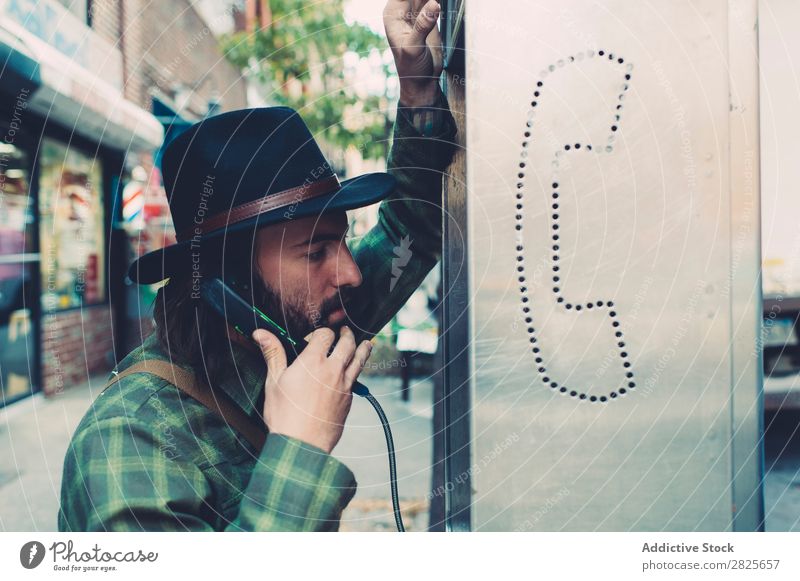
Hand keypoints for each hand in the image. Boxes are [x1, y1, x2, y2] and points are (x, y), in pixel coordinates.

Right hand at [252, 326, 372, 453]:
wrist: (302, 444)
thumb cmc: (284, 415)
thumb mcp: (274, 381)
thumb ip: (272, 353)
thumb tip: (260, 333)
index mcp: (313, 361)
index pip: (325, 334)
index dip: (322, 331)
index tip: (319, 334)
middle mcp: (332, 369)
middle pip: (347, 343)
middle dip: (346, 334)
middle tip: (345, 331)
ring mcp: (344, 384)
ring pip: (359, 360)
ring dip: (363, 348)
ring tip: (365, 343)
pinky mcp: (349, 399)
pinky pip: (357, 379)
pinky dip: (358, 370)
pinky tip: (356, 371)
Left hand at [384, 0, 442, 106]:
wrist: (423, 81)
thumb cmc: (411, 68)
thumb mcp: (414, 48)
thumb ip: (422, 26)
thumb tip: (434, 4)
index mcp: (393, 14)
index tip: (429, 0)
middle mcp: (403, 10)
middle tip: (436, 3)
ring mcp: (417, 11)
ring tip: (440, 5)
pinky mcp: (430, 14)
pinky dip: (438, 0)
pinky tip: (442, 4)